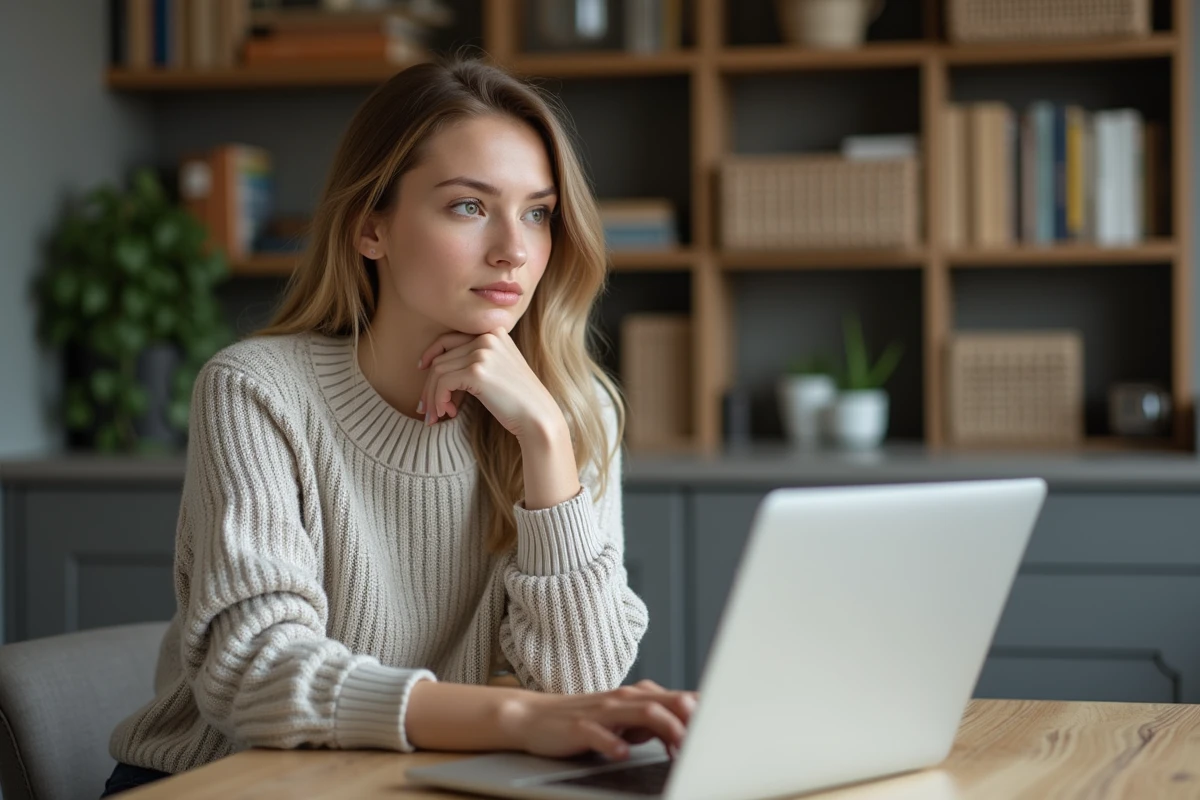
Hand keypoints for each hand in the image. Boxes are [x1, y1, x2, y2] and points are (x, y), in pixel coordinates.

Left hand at [416, 328, 561, 441]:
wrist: (538, 417)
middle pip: (441, 357)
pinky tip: (447, 413)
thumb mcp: (499, 369)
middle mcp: (488, 337)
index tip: (422, 368)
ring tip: (437, 416)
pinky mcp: (477, 372)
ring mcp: (483, 353)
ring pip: (438, 371)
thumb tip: (433, 367)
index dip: (432, 353)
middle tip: (427, 408)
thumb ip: (475, 359)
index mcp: (494, 332)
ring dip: (433, 397)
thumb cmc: (518, 400)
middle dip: (430, 385)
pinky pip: (443, 383)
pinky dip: (439, 400)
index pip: (450, 338)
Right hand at [499, 680, 697, 761]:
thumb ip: (655, 723)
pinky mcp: (580, 727)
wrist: (535, 717)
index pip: (679, 699)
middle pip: (667, 701)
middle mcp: (624, 699)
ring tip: (679, 750)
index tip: (724, 728)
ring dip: (665, 729)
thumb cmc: (586, 720)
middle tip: (711, 739)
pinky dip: (613, 742)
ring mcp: (602, 711)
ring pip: (641, 713)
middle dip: (691, 718)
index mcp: (638, 697)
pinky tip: (623, 753)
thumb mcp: (625, 721)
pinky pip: (599, 733)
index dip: (703, 713)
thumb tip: (688, 733)